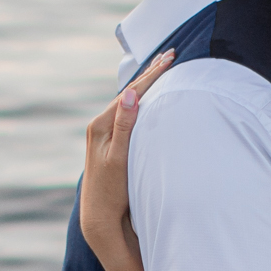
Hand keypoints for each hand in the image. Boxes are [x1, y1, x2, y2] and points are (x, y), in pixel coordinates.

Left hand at [80, 50, 173, 246]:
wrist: (100, 216)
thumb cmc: (112, 191)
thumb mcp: (120, 158)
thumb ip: (124, 126)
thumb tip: (129, 94)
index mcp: (101, 126)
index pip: (131, 93)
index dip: (152, 76)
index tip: (170, 59)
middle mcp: (99, 126)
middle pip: (129, 93)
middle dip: (150, 74)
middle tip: (170, 54)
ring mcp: (104, 134)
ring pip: (129, 102)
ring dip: (146, 85)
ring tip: (161, 68)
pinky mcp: (110, 143)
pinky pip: (128, 114)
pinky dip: (140, 101)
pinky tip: (147, 97)